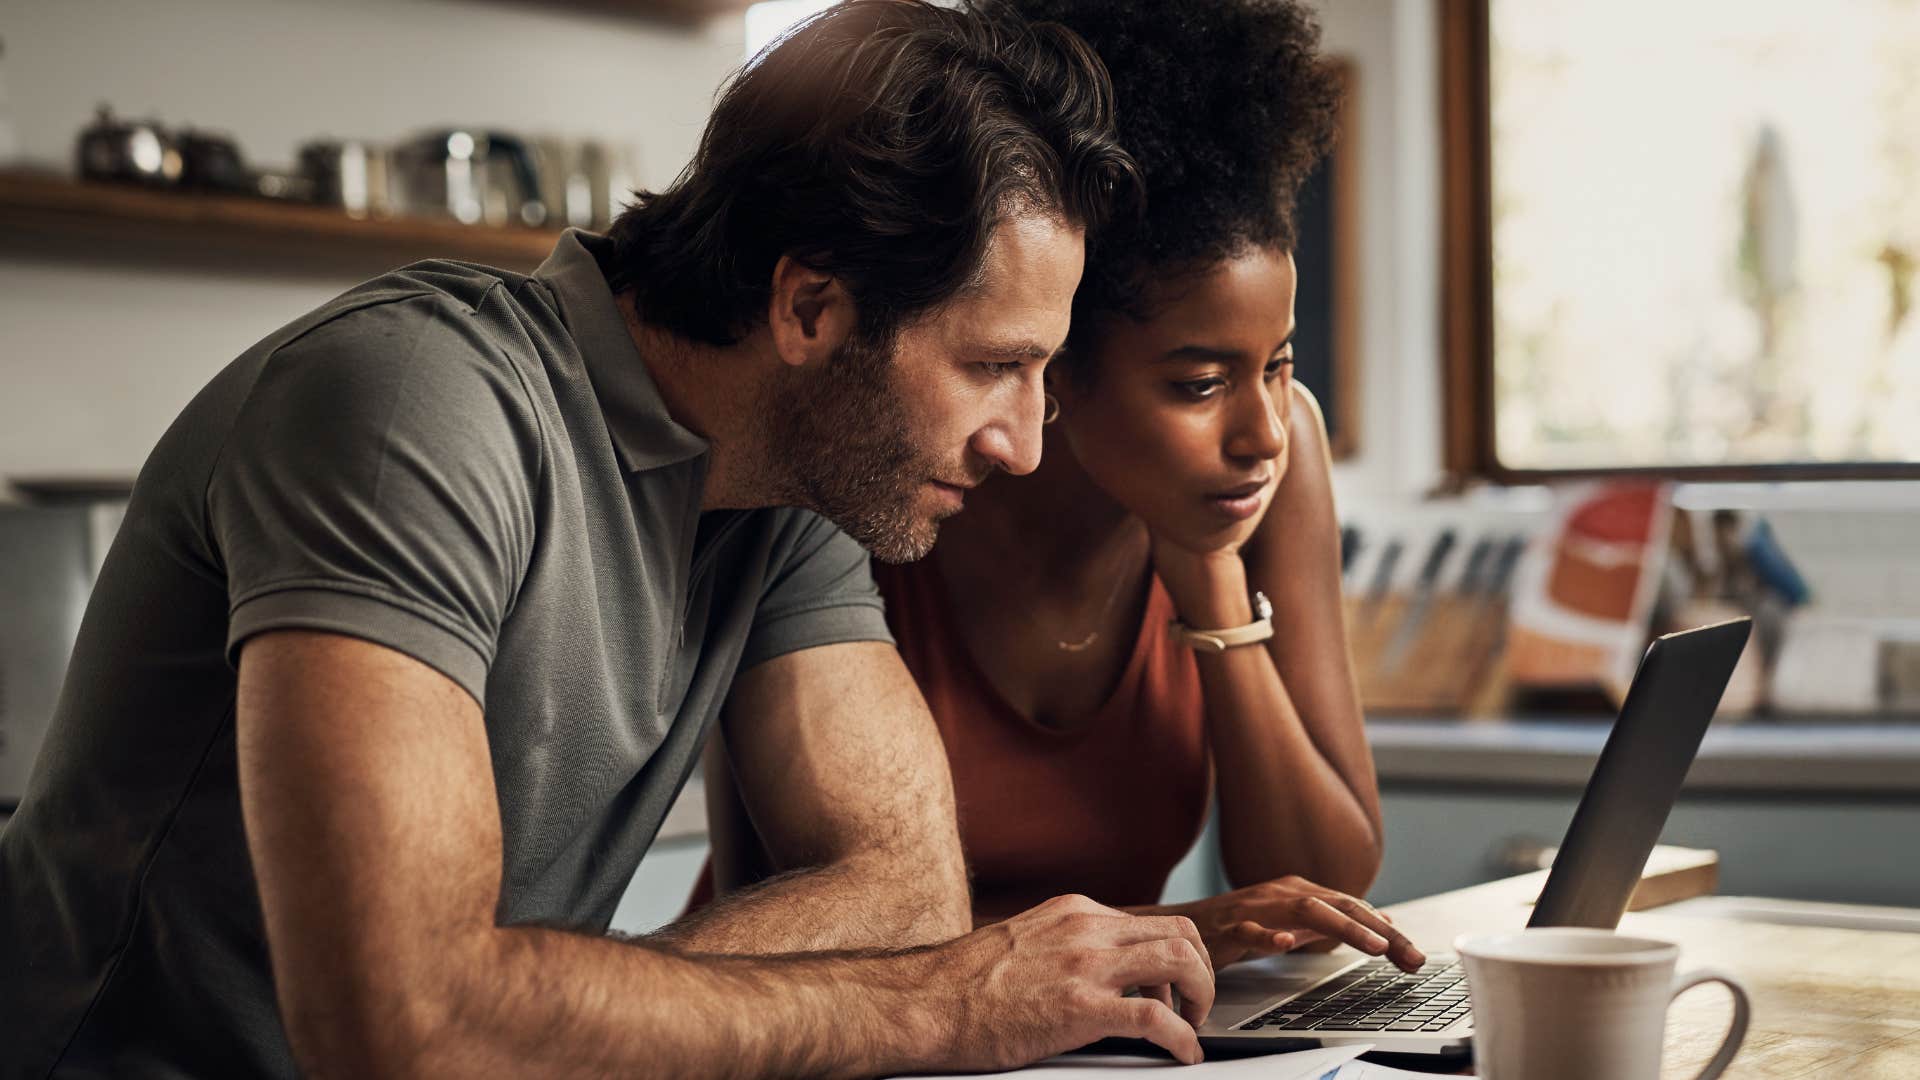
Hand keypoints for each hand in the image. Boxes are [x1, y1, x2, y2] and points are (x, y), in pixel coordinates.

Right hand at [921, 894, 1215, 1068]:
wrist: (926, 1002)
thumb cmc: (963, 984)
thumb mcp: (1024, 942)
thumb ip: (1064, 946)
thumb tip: (1093, 970)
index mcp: (1073, 912)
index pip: (1151, 921)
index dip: (1174, 957)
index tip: (1173, 986)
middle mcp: (1086, 929)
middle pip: (1179, 932)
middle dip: (1201, 970)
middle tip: (1196, 1005)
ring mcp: (1085, 965)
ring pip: (1179, 960)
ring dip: (1201, 996)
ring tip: (1193, 1026)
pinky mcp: (1080, 1008)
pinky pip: (1155, 1018)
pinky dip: (1182, 1037)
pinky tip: (1183, 1053)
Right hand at [1161, 876, 1426, 972]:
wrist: (1183, 925)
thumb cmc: (1240, 925)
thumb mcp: (1293, 921)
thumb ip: (1332, 920)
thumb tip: (1380, 921)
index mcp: (1300, 892)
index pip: (1353, 908)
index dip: (1387, 932)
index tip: (1415, 958)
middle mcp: (1283, 894)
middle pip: (1340, 905)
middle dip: (1379, 931)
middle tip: (1410, 956)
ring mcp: (1256, 908)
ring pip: (1306, 911)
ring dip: (1344, 927)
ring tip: (1374, 946)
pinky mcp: (1228, 927)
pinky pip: (1250, 931)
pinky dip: (1270, 936)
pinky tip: (1287, 944)